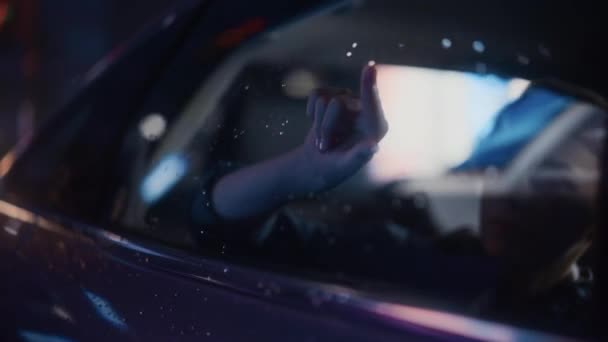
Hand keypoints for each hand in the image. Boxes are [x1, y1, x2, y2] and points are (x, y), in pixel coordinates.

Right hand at [292, 65, 387, 193]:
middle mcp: (365, 111)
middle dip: (325, 127)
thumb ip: (359, 156)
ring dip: (318, 123)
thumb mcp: (347, 165)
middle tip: (325, 148)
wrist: (318, 166)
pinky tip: (316, 123)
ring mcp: (350, 103)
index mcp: (376, 126)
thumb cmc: (336, 169)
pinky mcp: (334, 98)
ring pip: (324, 99)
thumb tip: (373, 148)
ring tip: (324, 141)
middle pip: (337, 103)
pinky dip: (310, 110)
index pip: (371, 102)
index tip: (370, 67)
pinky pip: (316, 94)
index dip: (368, 86)